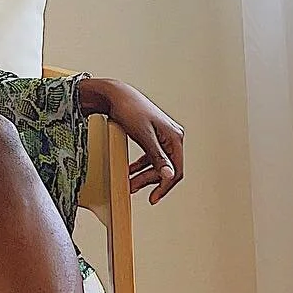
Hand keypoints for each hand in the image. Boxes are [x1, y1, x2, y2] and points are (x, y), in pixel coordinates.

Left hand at [78, 78, 185, 202]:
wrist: (116, 94)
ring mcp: (164, 136)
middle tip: (133, 188)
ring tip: (130, 183)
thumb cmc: (129, 110)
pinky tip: (131, 171)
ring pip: (157, 163)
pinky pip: (151, 156)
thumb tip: (169, 174)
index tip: (153, 198)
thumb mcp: (144, 136)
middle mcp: (173, 136)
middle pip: (166, 168)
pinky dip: (141, 165)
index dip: (165, 186)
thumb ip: (157, 157)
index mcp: (175, 136)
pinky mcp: (154, 135)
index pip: (176, 170)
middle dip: (150, 180)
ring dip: (144, 175)